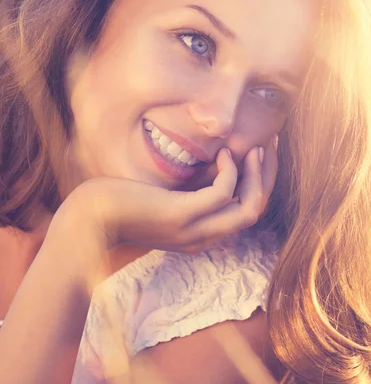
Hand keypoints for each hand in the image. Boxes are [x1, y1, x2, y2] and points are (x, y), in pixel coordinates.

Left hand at [64, 139, 277, 253]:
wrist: (89, 219)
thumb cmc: (125, 203)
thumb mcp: (169, 199)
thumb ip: (196, 191)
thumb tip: (222, 165)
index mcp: (203, 235)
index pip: (249, 213)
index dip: (262, 183)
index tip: (263, 155)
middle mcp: (204, 238)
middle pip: (256, 211)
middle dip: (268, 176)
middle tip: (269, 145)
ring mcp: (194, 230)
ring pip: (249, 207)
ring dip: (257, 174)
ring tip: (254, 147)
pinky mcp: (180, 215)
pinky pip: (222, 193)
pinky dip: (229, 171)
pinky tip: (222, 154)